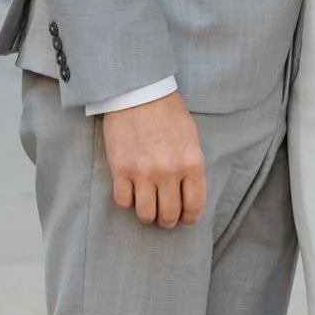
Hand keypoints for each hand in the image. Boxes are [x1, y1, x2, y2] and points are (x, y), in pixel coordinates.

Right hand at [102, 91, 206, 228]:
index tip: (184, 220)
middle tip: (164, 217)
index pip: (194, 206)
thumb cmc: (167, 112)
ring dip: (147, 215)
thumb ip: (191, 166)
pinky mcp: (120, 169)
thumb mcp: (191, 137)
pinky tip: (130, 192)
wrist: (139, 92)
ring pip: (145, 214)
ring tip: (146, 207)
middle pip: (169, 215)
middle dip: (167, 221)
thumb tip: (188, 193)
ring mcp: (143, 172)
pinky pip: (123, 202)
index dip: (189, 219)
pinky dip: (127, 201)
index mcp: (191, 163)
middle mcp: (169, 172)